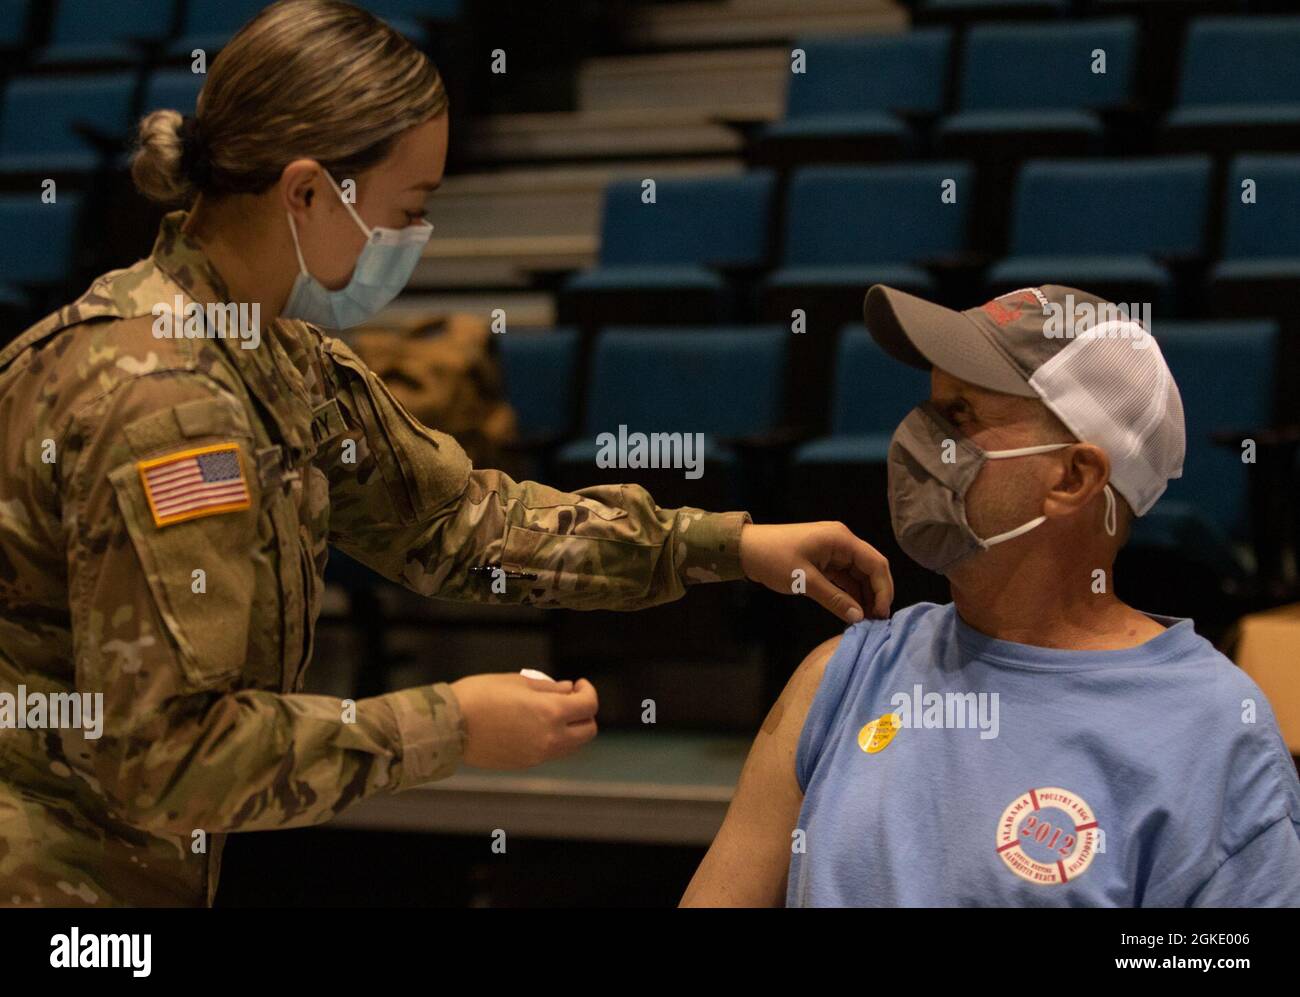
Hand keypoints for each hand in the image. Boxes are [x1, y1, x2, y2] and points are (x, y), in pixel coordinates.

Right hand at [450, 673, 597, 768]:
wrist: (448, 726)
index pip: (588, 705)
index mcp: (551, 713)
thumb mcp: (517, 682)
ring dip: (571, 728)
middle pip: (588, 731)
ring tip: (552, 711)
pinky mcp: (525, 763)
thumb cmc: (479, 695)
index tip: (578, 684)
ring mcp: (538, 754)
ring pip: (572, 745)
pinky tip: (535, 725)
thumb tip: (567, 689)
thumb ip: (548, 687)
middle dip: (584, 713)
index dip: (588, 691)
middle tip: (569, 698)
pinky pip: (552, 753)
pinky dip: (554, 739)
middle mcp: (550, 738)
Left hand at [739, 522, 892, 622]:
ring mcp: (833, 551)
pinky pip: (844, 578)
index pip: (875, 563)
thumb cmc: (774, 559)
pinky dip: (849, 594)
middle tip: (876, 622)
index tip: (882, 614)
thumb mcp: (804, 581)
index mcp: (842, 540)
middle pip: (870, 569)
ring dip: (863, 596)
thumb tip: (859, 617)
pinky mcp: (824, 560)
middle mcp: (842, 542)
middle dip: (876, 594)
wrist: (746, 549)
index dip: (883, 589)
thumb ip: (835, 599)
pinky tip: (851, 611)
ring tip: (865, 621)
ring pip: (858, 575)